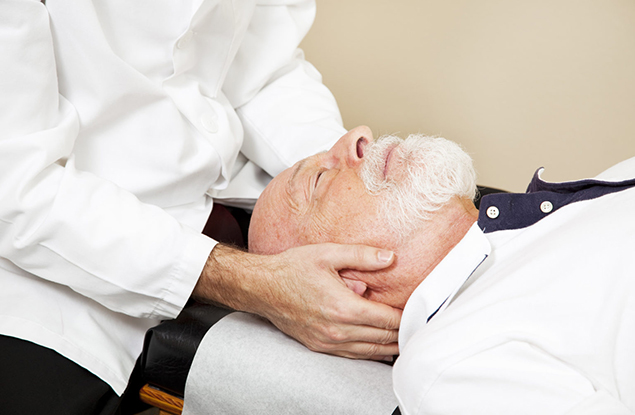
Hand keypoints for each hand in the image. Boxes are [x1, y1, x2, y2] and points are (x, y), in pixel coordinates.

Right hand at [193, 243, 400, 358]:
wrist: (262, 287)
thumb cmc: (292, 268)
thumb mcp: (328, 254)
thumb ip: (362, 255)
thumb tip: (390, 258)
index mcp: (343, 307)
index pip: (387, 320)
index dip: (406, 317)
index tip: (418, 311)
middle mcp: (337, 330)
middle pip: (382, 338)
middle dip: (403, 333)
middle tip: (418, 326)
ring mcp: (327, 342)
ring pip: (370, 351)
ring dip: (390, 347)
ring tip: (406, 340)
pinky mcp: (319, 346)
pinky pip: (353, 355)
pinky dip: (371, 353)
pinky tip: (380, 348)